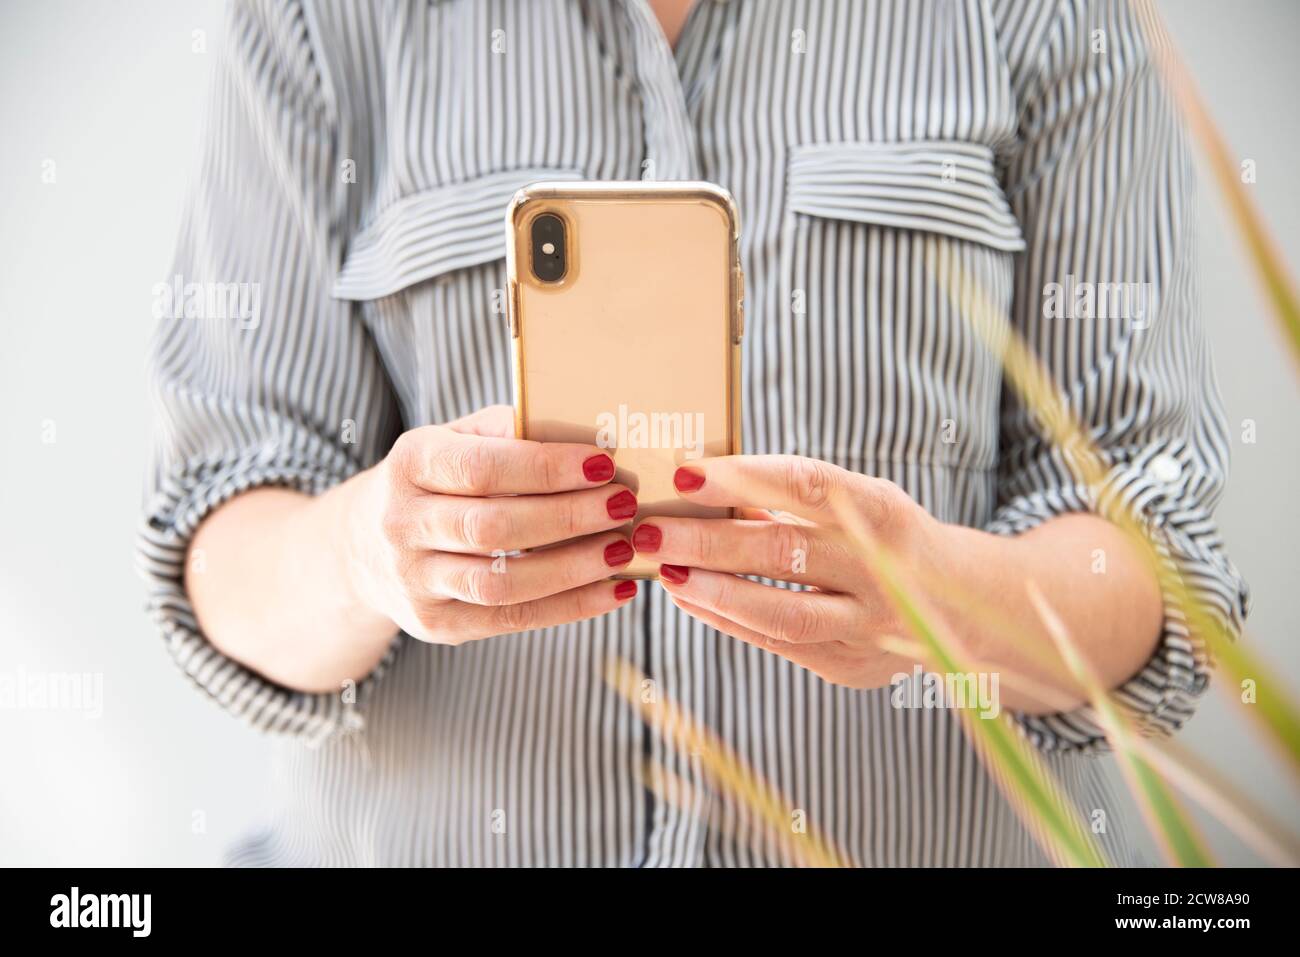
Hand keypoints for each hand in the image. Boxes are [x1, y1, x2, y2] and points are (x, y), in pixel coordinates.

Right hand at [347, 405, 640, 644]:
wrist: (365, 546)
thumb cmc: (437, 480)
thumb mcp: (456, 440)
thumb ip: (509, 431)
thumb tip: (586, 432)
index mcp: (410, 464)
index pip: (481, 468)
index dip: (545, 467)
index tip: (603, 462)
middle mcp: (402, 524)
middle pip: (493, 527)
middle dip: (568, 517)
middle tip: (624, 504)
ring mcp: (415, 581)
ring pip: (502, 583)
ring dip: (573, 568)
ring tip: (624, 549)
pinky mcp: (436, 624)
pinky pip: (512, 619)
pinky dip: (571, 607)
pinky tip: (614, 590)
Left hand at [630, 455, 941, 688]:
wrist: (962, 607)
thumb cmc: (885, 538)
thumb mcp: (861, 503)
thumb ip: (796, 498)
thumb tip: (702, 483)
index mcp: (882, 512)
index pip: (806, 486)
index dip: (743, 479)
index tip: (686, 473)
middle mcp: (880, 570)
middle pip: (783, 553)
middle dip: (707, 542)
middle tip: (650, 530)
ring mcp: (868, 624)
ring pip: (780, 612)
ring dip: (713, 591)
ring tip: (664, 571)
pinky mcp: (849, 666)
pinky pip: (777, 643)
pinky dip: (727, 619)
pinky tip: (689, 597)